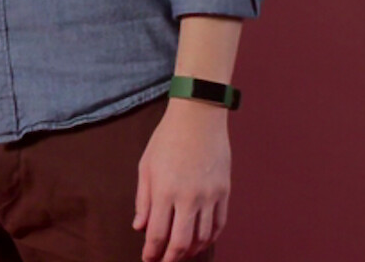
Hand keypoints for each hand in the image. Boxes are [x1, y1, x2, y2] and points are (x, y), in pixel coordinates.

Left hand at [133, 99, 230, 261]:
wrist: (199, 116)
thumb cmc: (168, 138)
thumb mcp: (146, 166)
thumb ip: (143, 199)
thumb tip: (140, 227)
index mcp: (164, 190)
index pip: (158, 234)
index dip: (152, 252)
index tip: (148, 259)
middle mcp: (188, 197)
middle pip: (181, 242)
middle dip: (171, 258)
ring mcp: (210, 195)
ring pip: (203, 237)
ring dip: (191, 251)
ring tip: (181, 254)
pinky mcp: (224, 191)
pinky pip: (219, 224)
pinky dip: (210, 238)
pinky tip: (201, 242)